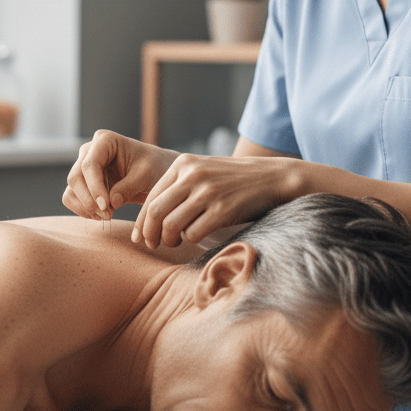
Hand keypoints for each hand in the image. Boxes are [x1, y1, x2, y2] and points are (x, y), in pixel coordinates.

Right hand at [63, 130, 177, 218]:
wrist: (155, 173)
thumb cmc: (153, 168)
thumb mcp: (146, 175)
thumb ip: (129, 187)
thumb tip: (111, 202)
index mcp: (105, 140)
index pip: (90, 164)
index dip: (95, 187)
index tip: (107, 207)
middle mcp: (90, 151)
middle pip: (75, 177)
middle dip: (90, 200)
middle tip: (108, 216)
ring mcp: (84, 166)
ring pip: (71, 189)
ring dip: (86, 207)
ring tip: (107, 216)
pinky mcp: (83, 182)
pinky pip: (72, 198)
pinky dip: (83, 210)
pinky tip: (101, 215)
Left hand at [134, 153, 298, 248]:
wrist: (271, 177)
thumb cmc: (232, 180)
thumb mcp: (202, 172)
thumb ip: (178, 186)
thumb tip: (148, 216)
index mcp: (183, 164)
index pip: (150, 197)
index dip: (141, 221)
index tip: (139, 237)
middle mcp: (192, 175)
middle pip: (155, 212)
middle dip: (148, 234)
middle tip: (151, 245)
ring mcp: (208, 192)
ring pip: (171, 225)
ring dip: (168, 240)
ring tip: (173, 243)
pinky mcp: (223, 210)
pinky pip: (193, 233)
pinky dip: (190, 240)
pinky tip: (196, 237)